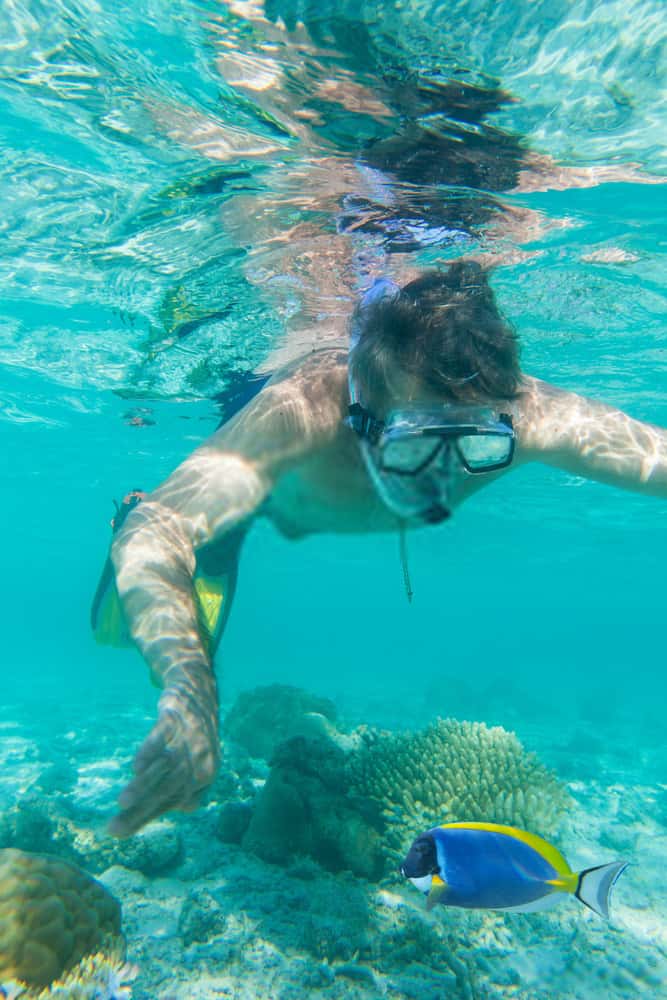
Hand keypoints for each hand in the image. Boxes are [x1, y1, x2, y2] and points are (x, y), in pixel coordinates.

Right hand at [109, 692, 219, 836]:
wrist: (199, 693)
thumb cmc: (192, 738)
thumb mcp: (192, 765)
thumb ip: (181, 789)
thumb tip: (181, 809)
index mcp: (206, 776)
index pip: (172, 802)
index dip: (146, 816)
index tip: (119, 831)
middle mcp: (200, 759)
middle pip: (167, 789)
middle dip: (141, 810)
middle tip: (113, 828)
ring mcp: (188, 737)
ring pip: (164, 767)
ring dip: (143, 785)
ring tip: (122, 802)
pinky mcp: (175, 717)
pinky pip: (162, 736)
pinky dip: (151, 751)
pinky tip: (136, 767)